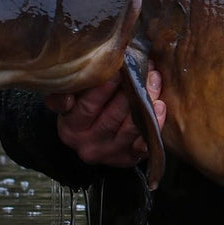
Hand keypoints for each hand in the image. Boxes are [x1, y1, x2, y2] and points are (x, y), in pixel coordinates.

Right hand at [45, 70, 166, 167]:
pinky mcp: (128, 158)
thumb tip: (67, 96)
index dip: (105, 87)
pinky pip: (145, 143)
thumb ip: (62, 93)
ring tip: (154, 79)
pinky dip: (156, 124)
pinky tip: (161, 106)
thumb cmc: (80, 108)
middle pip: (113, 116)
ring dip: (147, 101)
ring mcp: (110, 153)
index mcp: (70, 128)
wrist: (88, 138)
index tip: (119, 67)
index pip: (87, 106)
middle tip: (145, 66)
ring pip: (131, 127)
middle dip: (131, 89)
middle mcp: (88, 144)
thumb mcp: (68, 99)